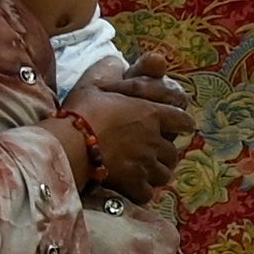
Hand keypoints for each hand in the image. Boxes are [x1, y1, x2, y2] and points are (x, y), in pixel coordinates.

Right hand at [68, 71, 193, 198]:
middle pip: (173, 152)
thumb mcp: (96, 84)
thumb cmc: (82, 110)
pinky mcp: (134, 183)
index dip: (182, 124)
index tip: (179, 126)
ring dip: (156, 172)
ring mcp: (146, 163)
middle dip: (165, 153)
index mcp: (152, 113)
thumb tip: (117, 60)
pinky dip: (142, 191)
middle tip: (153, 153)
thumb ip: (110, 73)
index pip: (183, 120)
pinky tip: (133, 188)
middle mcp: (154, 140)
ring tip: (145, 172)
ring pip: (164, 174)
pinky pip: (147, 193)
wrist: (70, 142)